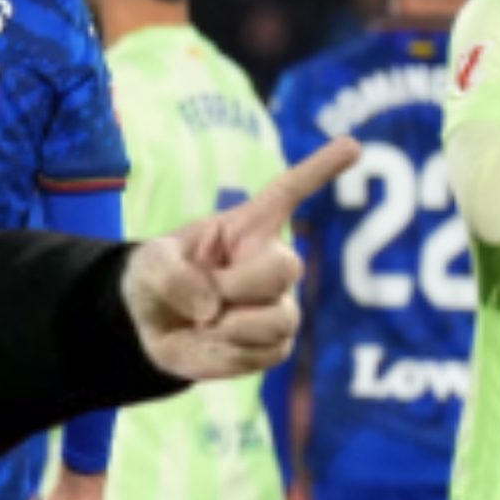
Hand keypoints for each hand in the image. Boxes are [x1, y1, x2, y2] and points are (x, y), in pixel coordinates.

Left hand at [125, 137, 358, 382]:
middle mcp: (271, 262)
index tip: (352, 144)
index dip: (319, 170)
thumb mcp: (148, 265)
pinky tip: (211, 342)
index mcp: (246, 229)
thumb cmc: (156, 279)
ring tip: (204, 323)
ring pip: (280, 319)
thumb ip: (172, 275)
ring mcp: (279, 305)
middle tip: (205, 297)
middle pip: (286, 268)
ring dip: (231, 327)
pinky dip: (227, 354)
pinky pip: (264, 354)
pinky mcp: (274, 345)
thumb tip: (213, 308)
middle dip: (238, 286)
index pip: (287, 194)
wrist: (150, 326)